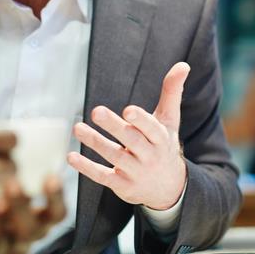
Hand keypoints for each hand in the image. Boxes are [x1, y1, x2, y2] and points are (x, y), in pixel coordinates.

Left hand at [0, 175, 66, 253]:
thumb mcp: (8, 189)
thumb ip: (15, 170)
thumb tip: (12, 133)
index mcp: (39, 219)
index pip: (57, 213)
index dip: (57, 197)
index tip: (51, 176)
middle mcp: (28, 235)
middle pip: (36, 227)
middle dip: (24, 204)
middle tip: (13, 182)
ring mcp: (9, 248)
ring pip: (14, 238)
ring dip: (5, 216)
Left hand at [67, 62, 188, 209]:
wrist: (168, 188)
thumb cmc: (164, 145)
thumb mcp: (170, 120)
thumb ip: (172, 92)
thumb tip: (183, 64)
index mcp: (161, 139)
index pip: (152, 129)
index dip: (141, 120)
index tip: (128, 110)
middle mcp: (150, 156)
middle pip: (131, 140)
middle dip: (114, 126)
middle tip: (96, 111)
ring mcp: (135, 172)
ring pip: (114, 156)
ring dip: (95, 142)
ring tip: (78, 128)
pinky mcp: (122, 185)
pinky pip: (103, 176)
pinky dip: (87, 168)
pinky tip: (71, 157)